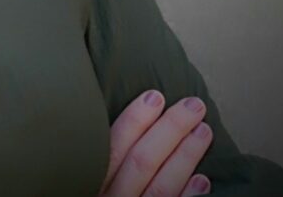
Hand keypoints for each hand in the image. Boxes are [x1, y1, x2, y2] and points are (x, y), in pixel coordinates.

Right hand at [97, 89, 212, 195]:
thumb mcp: (79, 177)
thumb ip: (102, 155)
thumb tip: (102, 118)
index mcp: (93, 180)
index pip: (113, 146)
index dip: (134, 119)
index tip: (155, 96)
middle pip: (142, 161)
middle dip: (170, 129)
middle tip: (193, 105)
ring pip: (162, 185)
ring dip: (186, 156)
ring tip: (204, 131)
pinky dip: (188, 194)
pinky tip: (203, 179)